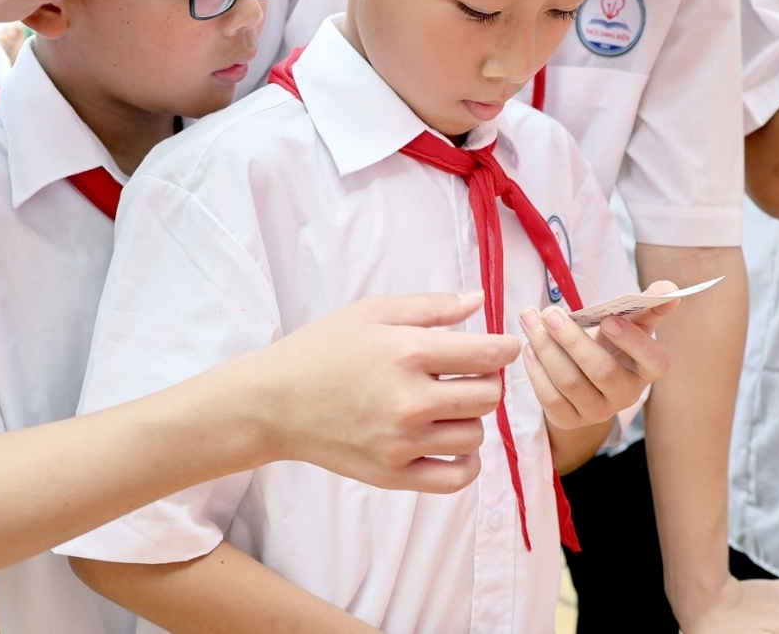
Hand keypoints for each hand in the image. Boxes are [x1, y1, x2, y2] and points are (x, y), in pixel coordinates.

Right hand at [241, 291, 519, 494]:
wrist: (272, 403)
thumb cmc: (321, 349)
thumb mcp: (372, 311)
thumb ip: (431, 306)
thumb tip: (480, 300)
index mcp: (407, 352)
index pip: (487, 355)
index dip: (505, 347)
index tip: (502, 346)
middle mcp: (410, 401)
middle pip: (487, 397)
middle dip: (486, 380)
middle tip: (467, 373)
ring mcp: (402, 443)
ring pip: (475, 434)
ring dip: (471, 417)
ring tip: (448, 404)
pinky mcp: (392, 475)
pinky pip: (456, 478)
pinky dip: (467, 463)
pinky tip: (454, 444)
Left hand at [517, 282, 676, 429]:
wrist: (586, 377)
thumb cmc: (612, 342)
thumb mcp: (631, 323)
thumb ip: (648, 304)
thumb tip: (669, 288)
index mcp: (648, 368)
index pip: (654, 360)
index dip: (632, 341)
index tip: (608, 319)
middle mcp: (627, 394)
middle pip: (601, 370)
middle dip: (572, 339)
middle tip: (549, 313)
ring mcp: (599, 411)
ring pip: (570, 382)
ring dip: (546, 348)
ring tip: (531, 321)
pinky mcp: (571, 420)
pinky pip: (551, 399)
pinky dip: (536, 371)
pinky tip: (529, 349)